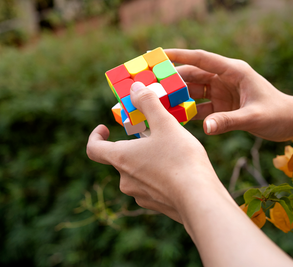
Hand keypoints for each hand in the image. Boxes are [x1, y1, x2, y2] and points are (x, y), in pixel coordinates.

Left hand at [86, 81, 226, 222]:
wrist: (199, 199)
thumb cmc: (180, 159)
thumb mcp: (165, 124)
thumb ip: (148, 103)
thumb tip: (135, 87)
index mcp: (121, 158)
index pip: (93, 149)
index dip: (95, 136)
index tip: (105, 127)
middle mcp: (125, 179)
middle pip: (121, 158)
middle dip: (134, 144)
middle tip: (153, 133)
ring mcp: (140, 195)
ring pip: (138, 172)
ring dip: (147, 160)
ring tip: (170, 150)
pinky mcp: (156, 205)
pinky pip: (152, 186)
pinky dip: (159, 176)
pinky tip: (179, 170)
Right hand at [166, 49, 292, 141]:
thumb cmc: (279, 113)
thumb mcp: (255, 117)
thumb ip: (229, 121)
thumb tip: (205, 127)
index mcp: (233, 71)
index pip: (201, 58)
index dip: (179, 55)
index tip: (158, 53)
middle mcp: (225, 79)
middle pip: (192, 75)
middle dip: (171, 79)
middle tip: (149, 83)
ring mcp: (222, 93)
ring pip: (193, 91)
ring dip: (176, 96)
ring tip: (155, 101)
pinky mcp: (222, 107)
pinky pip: (199, 107)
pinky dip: (186, 111)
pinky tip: (171, 117)